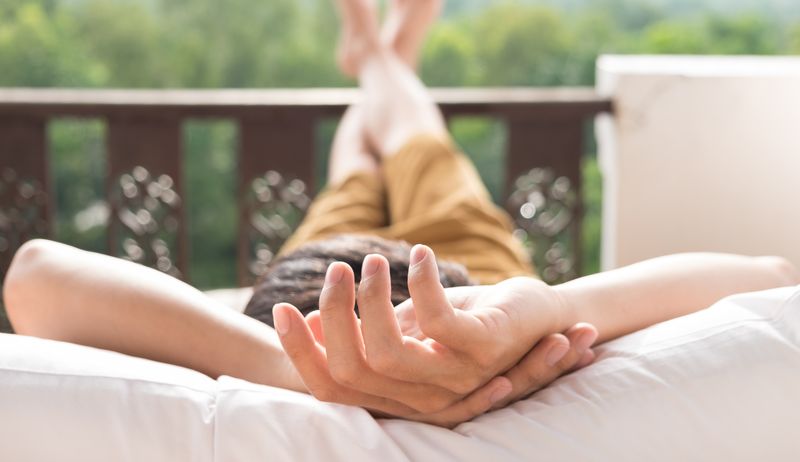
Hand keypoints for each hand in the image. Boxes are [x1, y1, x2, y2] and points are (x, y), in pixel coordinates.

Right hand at [273, 245, 596, 425]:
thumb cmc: (468, 321)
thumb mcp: (409, 325)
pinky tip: (422, 254)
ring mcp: (455, 378)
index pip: (331, 386)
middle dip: (333, 312)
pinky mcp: (484, 350)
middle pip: (351, 367)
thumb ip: (368, 329)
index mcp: (398, 394)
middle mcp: (421, 397)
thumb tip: (314, 318)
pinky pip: (438, 324)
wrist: (543, 317)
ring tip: (375, 260)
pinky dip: (423, 282)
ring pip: (387, 351)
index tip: (279, 308)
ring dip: (373, 297)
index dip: (300, 351)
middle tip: (337, 268)